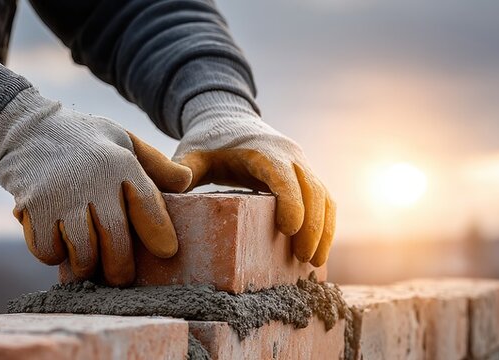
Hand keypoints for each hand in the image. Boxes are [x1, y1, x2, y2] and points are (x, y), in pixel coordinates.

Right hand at [0, 88, 191, 285]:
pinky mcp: (33, 207)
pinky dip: (54, 255)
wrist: (24, 127)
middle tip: (122, 277)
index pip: (147, 204)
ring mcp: (61, 195)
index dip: (158, 232)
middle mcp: (93, 181)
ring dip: (87, 265)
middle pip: (115, 238)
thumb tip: (187, 181)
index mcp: (120, 163)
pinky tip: (58, 246)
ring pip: (82, 251)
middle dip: (121, 266)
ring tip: (90, 264)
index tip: (167, 252)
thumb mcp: (123, 140)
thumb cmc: (83, 140)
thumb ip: (155, 164)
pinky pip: (48, 249)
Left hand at [173, 91, 335, 265]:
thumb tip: (173, 190)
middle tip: (304, 259)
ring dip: (324, 229)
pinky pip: (324, 200)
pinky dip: (325, 225)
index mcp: (263, 150)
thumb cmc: (209, 142)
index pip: (284, 175)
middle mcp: (290, 155)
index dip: (291, 200)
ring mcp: (302, 165)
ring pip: (324, 196)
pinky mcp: (306, 177)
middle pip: (312, 189)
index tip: (289, 229)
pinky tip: (318, 251)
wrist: (230, 120)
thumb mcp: (191, 154)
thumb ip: (181, 171)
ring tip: (315, 263)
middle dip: (312, 225)